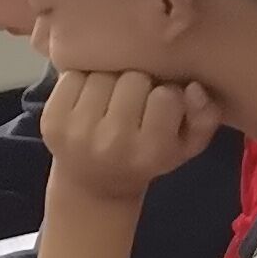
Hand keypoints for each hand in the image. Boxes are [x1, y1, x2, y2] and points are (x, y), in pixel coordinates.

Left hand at [39, 68, 219, 202]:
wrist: (93, 184)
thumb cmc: (148, 158)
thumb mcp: (187, 146)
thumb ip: (206, 117)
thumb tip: (193, 88)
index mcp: (150, 151)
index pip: (167, 96)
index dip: (167, 95)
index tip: (161, 108)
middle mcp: (112, 142)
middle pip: (134, 79)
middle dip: (139, 84)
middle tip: (136, 100)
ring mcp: (76, 131)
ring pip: (104, 73)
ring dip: (110, 79)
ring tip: (112, 97)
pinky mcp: (50, 120)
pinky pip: (72, 76)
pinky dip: (83, 80)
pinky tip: (89, 98)